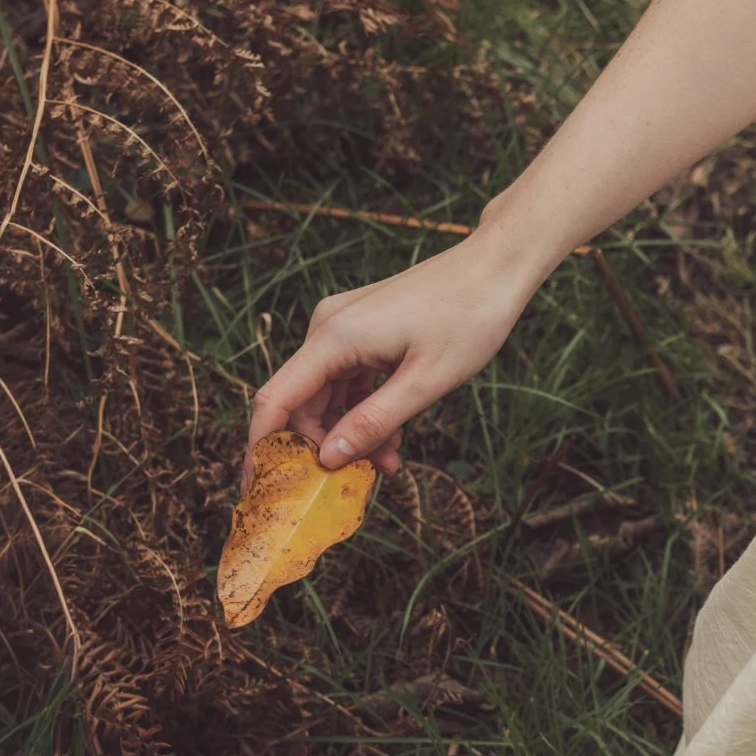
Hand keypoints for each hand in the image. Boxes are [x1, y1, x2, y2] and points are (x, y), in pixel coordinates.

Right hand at [246, 226, 535, 483]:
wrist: (494, 267)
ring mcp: (343, 325)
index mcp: (334, 338)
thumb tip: (327, 459)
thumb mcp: (424, 383)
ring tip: (389, 461)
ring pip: (328, 394)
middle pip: (302, 402)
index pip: (275, 401)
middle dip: (324, 447)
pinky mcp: (362, 328)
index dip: (262, 448)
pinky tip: (392, 433)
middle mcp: (328, 328)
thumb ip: (373, 423)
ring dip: (350, 431)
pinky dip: (363, 408)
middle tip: (360, 482)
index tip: (261, 488)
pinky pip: (347, 378)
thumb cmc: (468, 318)